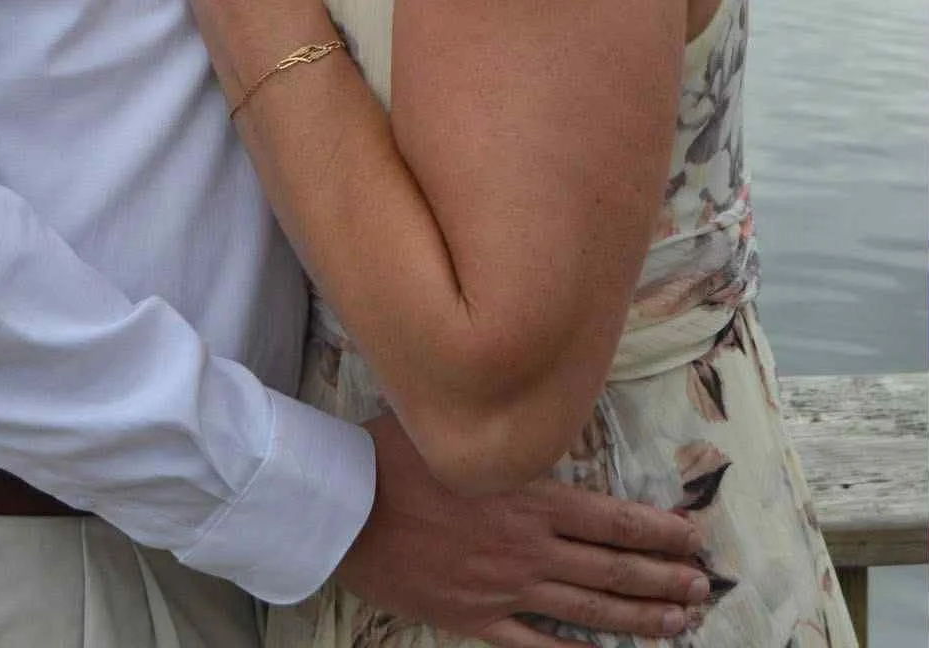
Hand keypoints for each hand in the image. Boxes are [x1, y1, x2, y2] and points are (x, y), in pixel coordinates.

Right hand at [338, 413, 710, 644]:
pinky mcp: (475, 619)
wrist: (344, 510)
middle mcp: (525, 547)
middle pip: (611, 567)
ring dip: (637, 618)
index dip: (658, 532)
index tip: (693, 539)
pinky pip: (536, 646)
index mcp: (526, 496)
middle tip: (702, 588)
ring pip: (587, 609)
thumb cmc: (393, 456)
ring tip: (677, 624)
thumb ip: (506, 436)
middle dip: (662, 578)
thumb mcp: (458, 430)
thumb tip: (542, 420)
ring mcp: (503, 589)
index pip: (611, 518)